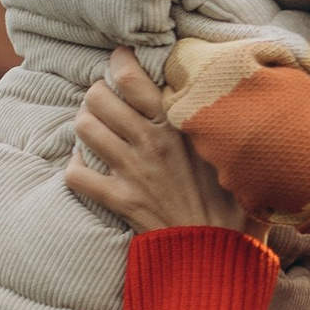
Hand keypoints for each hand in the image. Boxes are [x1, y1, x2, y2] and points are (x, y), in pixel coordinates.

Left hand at [65, 49, 260, 234]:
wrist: (222, 248)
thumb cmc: (233, 196)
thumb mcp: (228, 145)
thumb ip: (210, 114)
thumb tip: (205, 84)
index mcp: (176, 122)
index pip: (130, 76)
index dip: (119, 62)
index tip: (121, 62)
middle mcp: (150, 142)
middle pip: (97, 96)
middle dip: (97, 94)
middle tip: (107, 102)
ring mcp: (132, 171)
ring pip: (84, 128)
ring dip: (86, 125)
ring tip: (98, 129)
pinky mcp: (121, 200)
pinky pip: (77, 175)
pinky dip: (76, 169)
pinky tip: (88, 167)